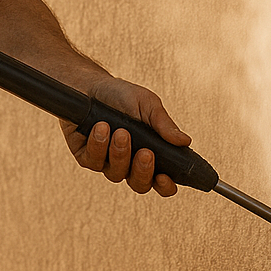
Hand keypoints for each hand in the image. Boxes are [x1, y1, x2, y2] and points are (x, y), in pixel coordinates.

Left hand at [59, 76, 189, 196]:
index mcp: (149, 154)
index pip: (161, 181)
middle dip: (143, 171)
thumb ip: (164, 124)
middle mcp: (128, 163)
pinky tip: (101, 127)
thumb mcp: (147, 104)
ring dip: (120, 153)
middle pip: (139, 184)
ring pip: (116, 174)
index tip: (165, 177)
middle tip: (145, 152)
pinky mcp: (85, 157)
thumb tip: (185, 141)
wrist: (89, 84)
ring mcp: (106, 162)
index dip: (165, 186)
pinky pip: (93, 162)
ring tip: (120, 131)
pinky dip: (98, 144)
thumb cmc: (121, 96)